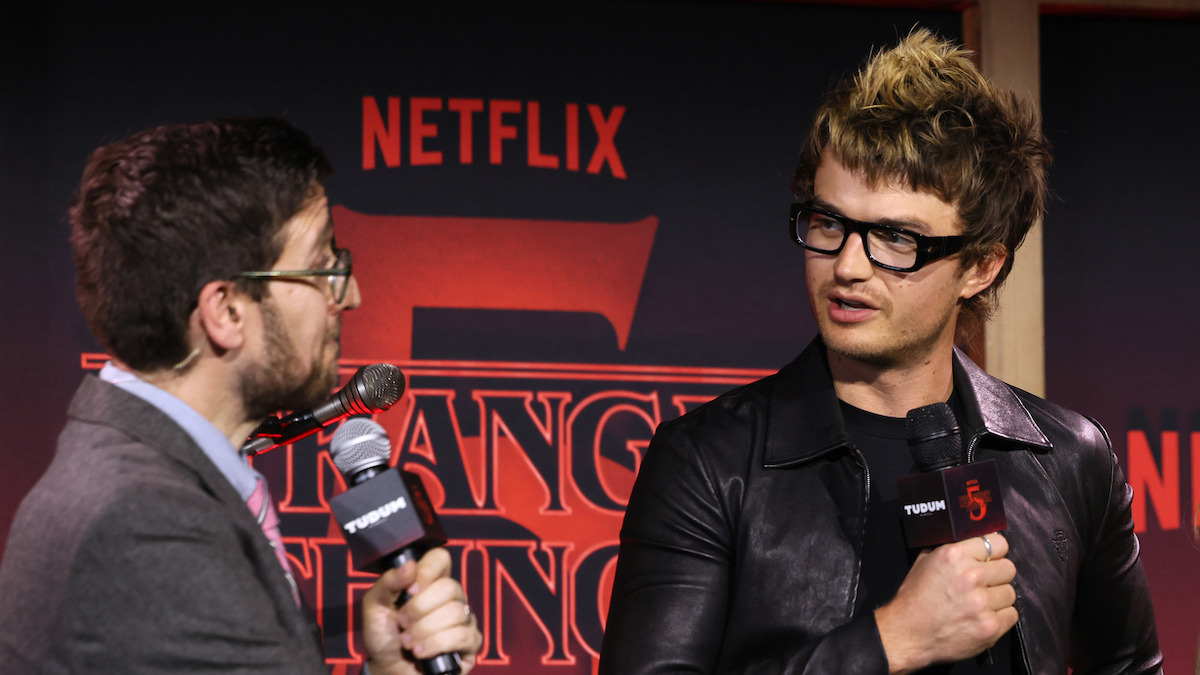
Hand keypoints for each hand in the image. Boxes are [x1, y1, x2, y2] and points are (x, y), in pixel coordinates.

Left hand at [361, 548, 481, 674]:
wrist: (387, 670)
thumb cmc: (383, 636)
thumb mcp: (375, 607)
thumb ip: (388, 583)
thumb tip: (409, 565)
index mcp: (430, 582)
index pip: (440, 559)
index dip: (427, 571)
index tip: (409, 591)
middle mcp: (451, 597)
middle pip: (449, 587)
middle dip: (419, 608)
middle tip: (402, 622)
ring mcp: (464, 619)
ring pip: (455, 613)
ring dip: (424, 630)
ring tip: (408, 642)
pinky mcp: (470, 643)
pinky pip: (463, 636)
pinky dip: (436, 644)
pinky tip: (421, 652)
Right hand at [874, 533, 1016, 673]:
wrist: (908, 633)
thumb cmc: (915, 598)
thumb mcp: (926, 561)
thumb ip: (952, 548)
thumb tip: (976, 541)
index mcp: (954, 555)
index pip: (998, 543)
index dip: (994, 552)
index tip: (990, 559)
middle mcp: (971, 576)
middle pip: (1008, 568)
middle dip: (997, 575)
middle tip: (983, 584)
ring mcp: (982, 603)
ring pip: (1010, 592)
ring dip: (998, 598)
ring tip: (979, 603)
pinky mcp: (990, 626)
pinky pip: (1011, 615)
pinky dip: (1000, 617)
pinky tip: (982, 617)